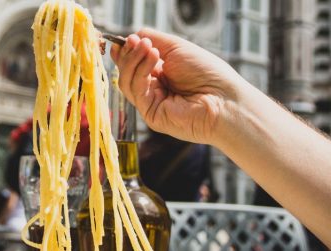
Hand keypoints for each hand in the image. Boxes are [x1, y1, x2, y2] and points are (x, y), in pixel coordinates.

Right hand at [110, 28, 244, 143]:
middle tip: (136, 41)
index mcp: (161, 75)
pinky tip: (153, 57)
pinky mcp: (151, 114)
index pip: (133, 64)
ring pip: (126, 81)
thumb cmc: (207, 73)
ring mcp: (151, 103)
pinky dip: (141, 71)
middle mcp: (154, 90)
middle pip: (126, 73)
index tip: (125, 39)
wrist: (223, 98)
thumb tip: (131, 37)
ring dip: (134, 60)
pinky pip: (136, 91)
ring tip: (147, 46)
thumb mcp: (177, 48)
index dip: (126, 52)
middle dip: (128, 55)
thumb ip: (153, 40)